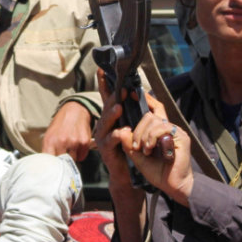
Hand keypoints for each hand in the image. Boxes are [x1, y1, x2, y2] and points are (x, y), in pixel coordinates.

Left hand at [41, 101, 92, 161]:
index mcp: (50, 141)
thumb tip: (47, 164)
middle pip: (62, 164)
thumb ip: (48, 150)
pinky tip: (77, 146)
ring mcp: (74, 142)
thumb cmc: (60, 124)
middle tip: (62, 159)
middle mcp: (62, 142)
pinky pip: (82, 157)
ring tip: (70, 149)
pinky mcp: (84, 142)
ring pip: (73, 161)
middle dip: (62, 163)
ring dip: (72, 159)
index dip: (51, 167)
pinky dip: (80, 155)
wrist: (74, 111)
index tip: (52, 170)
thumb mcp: (49, 135)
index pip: (49, 162)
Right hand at [92, 69, 134, 187]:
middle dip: (113, 96)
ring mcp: (103, 136)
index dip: (104, 83)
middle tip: (122, 89)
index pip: (107, 96)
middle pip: (107, 106)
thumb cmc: (130, 146)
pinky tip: (123, 132)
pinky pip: (111, 140)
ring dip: (112, 113)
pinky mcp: (106, 149)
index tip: (103, 69)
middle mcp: (104, 124)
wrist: (126, 172)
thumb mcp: (131, 125)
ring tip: (119, 107)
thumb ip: (132, 110)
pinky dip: (117, 135)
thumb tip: (138, 90)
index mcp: (111, 116)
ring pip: (107, 122)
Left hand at [121, 93, 194, 205]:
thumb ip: (129, 144)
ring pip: (153, 120)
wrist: (173, 187)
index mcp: (159, 131)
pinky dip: (152, 137)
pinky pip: (162, 127)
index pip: (153, 109)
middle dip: (138, 129)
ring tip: (144, 150)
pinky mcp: (181, 137)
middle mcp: (168, 128)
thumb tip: (121, 130)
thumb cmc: (158, 172)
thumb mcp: (138, 157)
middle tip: (136, 146)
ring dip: (144, 135)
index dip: (145, 100)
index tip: (132, 93)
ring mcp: (175, 131)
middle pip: (149, 115)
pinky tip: (150, 149)